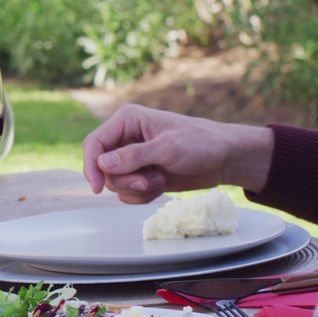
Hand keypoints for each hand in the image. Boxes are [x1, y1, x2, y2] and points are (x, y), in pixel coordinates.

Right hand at [82, 104, 273, 203]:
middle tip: (147, 183)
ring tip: (159, 182)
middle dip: (124, 180)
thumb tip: (103, 164)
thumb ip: (134, 156)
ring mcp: (132, 157)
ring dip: (135, 188)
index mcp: (127, 121)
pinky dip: (141, 195)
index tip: (97, 188)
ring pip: (114, 182)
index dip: (91, 165)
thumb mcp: (169, 148)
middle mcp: (125, 138)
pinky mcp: (140, 174)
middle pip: (102, 167)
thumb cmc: (202, 144)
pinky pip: (126, 192)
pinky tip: (160, 186)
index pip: (94, 143)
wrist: (226, 159)